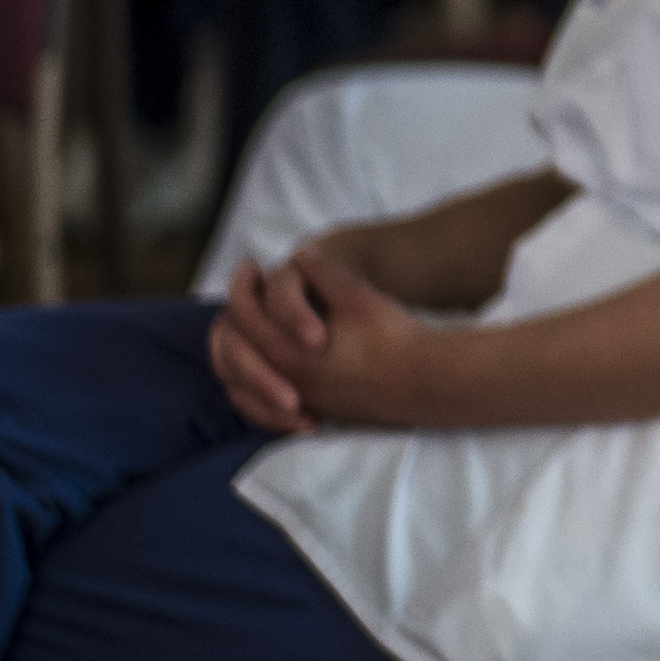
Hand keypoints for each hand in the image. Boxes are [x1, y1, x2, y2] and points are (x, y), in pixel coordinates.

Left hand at [208, 235, 431, 433]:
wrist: (425, 382)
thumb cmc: (393, 337)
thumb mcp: (356, 296)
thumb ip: (323, 272)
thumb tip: (301, 251)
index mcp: (290, 353)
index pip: (244, 318)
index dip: (241, 285)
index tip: (249, 266)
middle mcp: (287, 381)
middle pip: (234, 352)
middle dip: (234, 319)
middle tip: (244, 291)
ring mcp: (299, 400)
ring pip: (241, 385)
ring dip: (236, 356)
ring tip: (243, 331)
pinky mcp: (315, 410)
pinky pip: (262, 406)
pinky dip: (251, 388)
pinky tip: (263, 369)